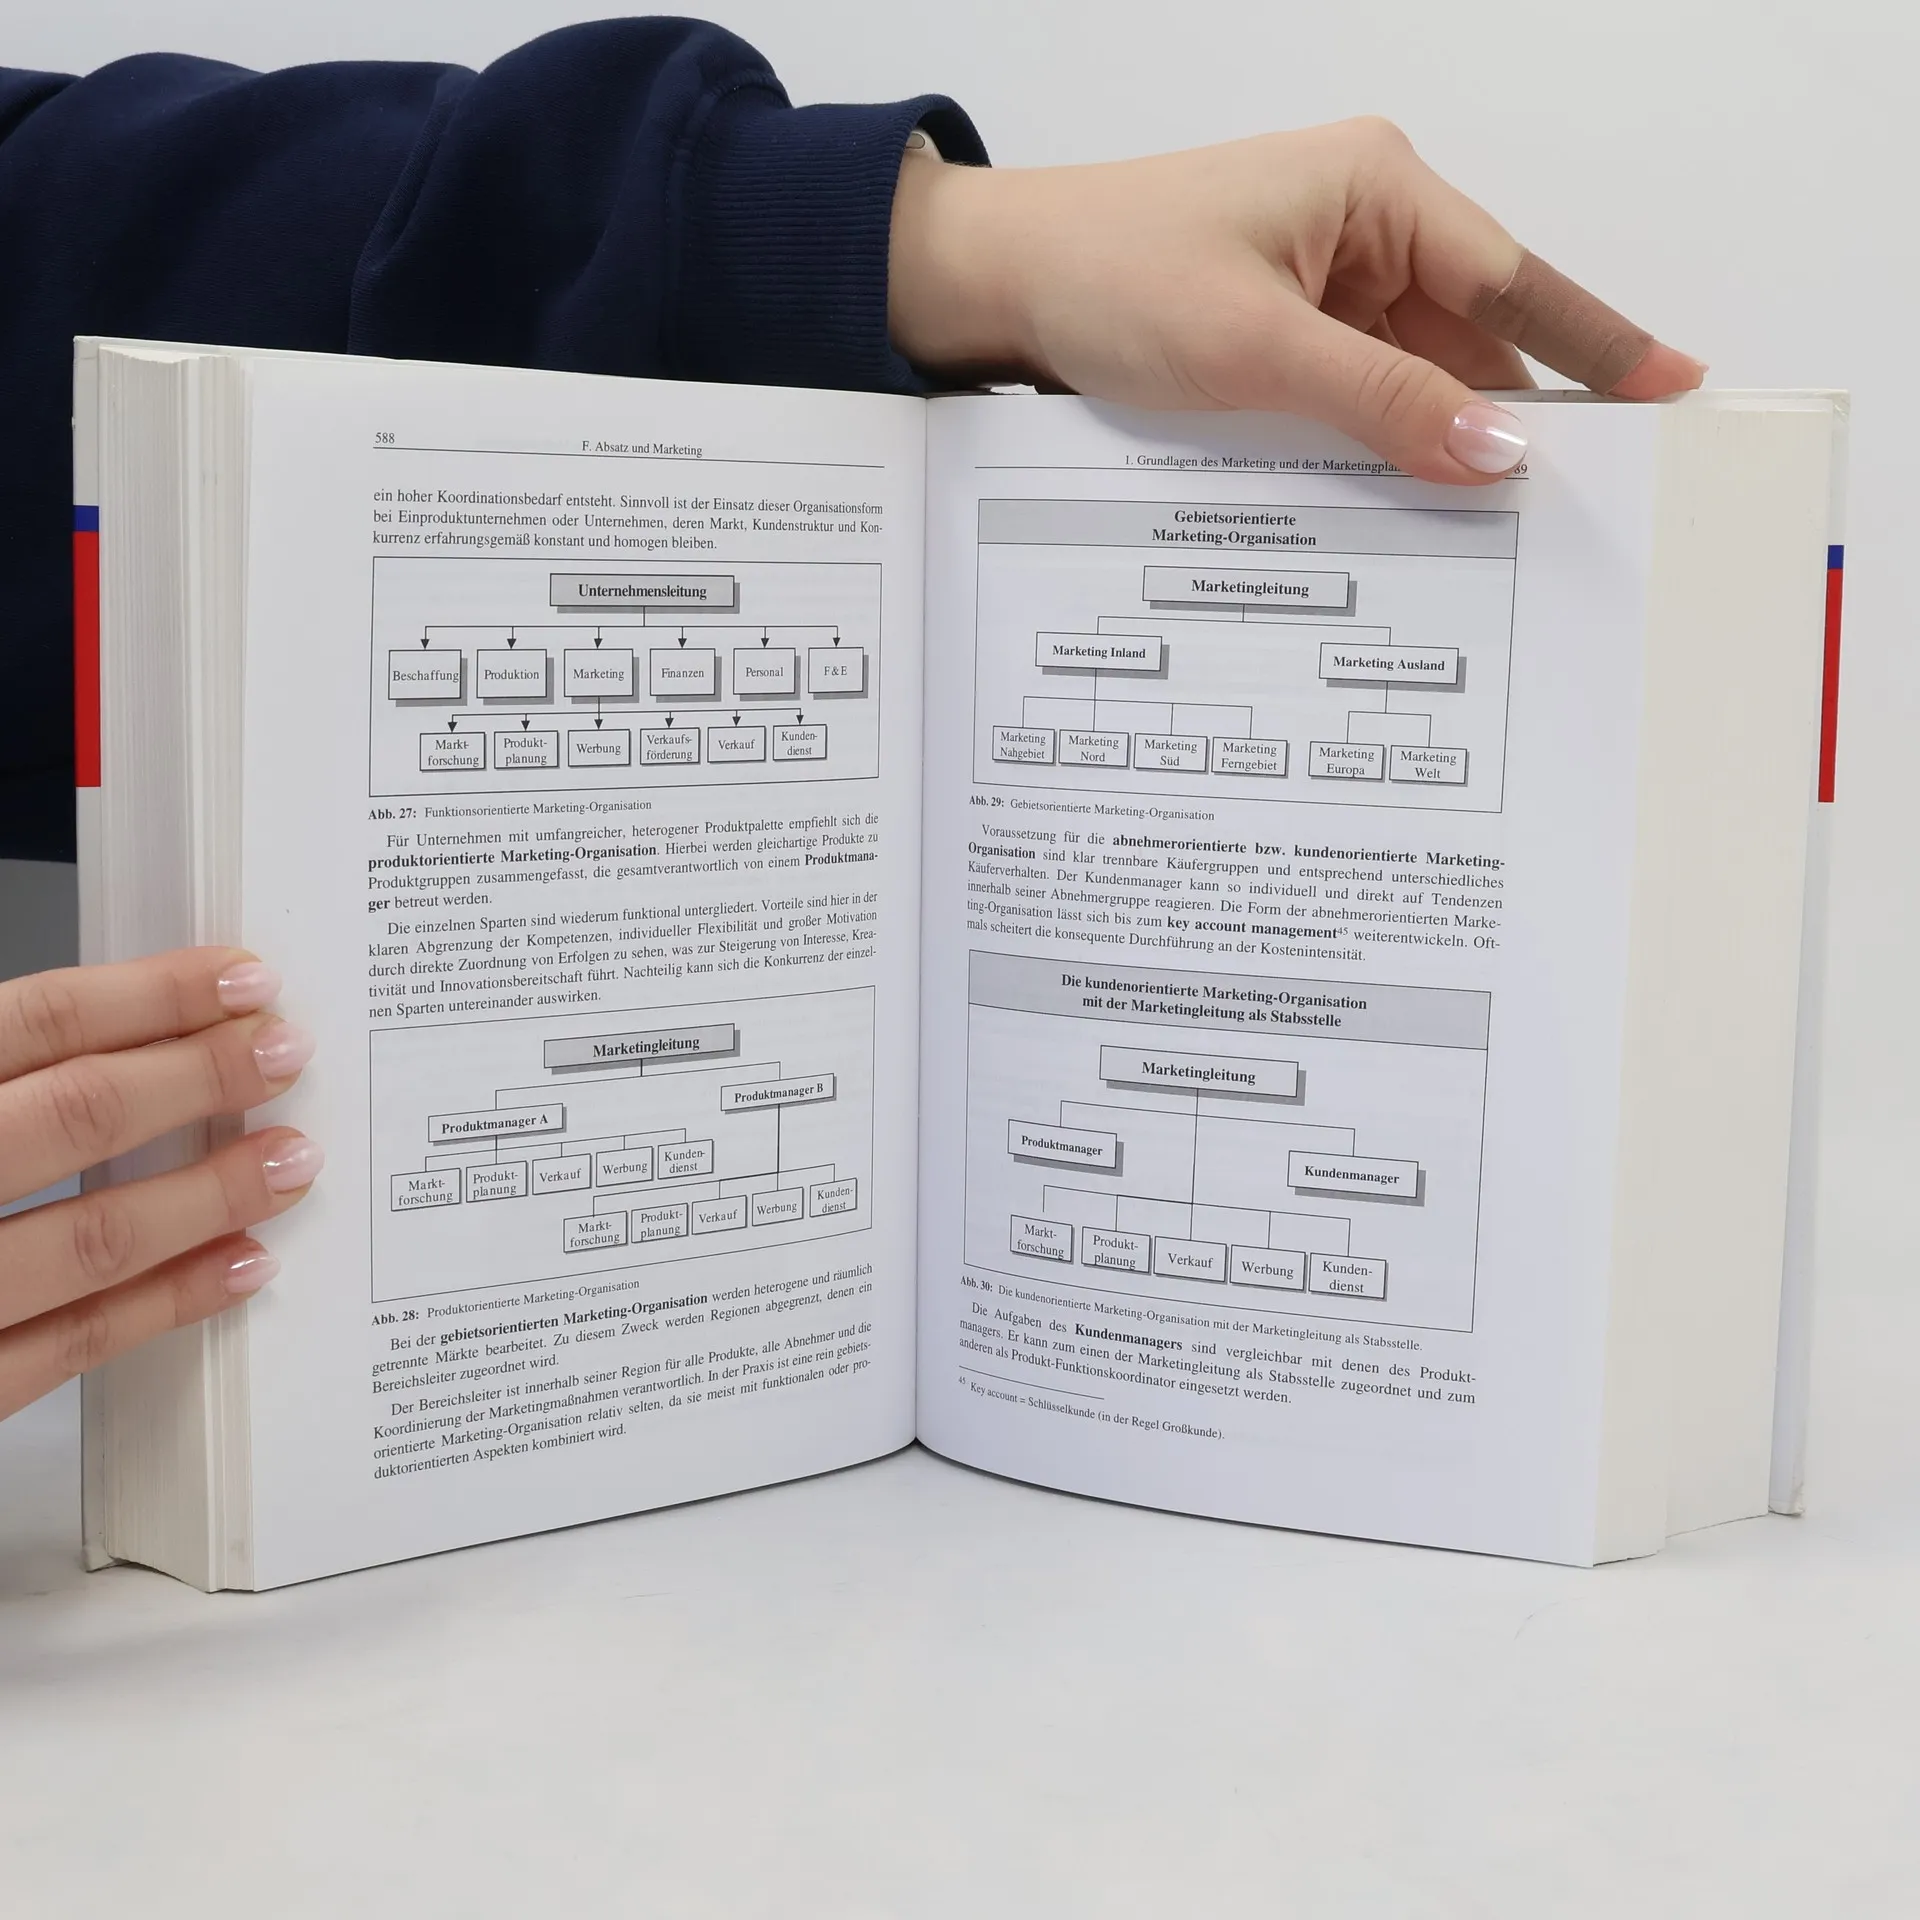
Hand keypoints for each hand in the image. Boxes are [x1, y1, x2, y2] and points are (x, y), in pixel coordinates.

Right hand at [0, 949, 322, 1418]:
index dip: (149, 995)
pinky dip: (166, 1301)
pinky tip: (240, 1266)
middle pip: (75, 1115)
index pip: (35, 1025)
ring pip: (90, 1236)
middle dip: (201, 1078)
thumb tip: (121, 1039)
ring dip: (209, 1193)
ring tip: (291, 1160)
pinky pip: (69, 1346)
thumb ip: (6, 1081)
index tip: (241, 979)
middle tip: (288, 1052)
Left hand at [888, 118, 1704, 482]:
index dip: (1595, 343)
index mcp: (1376, 191)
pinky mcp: (1287, 330)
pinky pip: (1363, 391)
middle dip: (1517, 416)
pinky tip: (1410, 499)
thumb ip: (1382, 401)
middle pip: (1474, 336)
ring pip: (1419, 375)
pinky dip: (1384, 442)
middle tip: (1586, 502)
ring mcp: (1325, 282)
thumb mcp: (1254, 347)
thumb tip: (1495, 454)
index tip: (1674, 388)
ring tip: (1503, 525)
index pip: (1511, 280)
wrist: (999, 283)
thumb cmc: (1110, 275)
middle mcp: (1363, 227)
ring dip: (1442, 441)